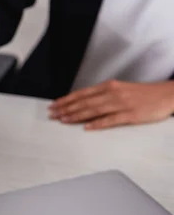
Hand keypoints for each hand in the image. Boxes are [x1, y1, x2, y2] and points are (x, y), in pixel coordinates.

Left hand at [49, 80, 173, 129]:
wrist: (167, 95)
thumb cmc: (142, 94)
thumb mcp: (120, 89)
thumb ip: (103, 95)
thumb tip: (84, 103)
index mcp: (109, 86)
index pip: (82, 93)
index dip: (66, 100)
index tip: (54, 105)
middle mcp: (112, 93)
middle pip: (84, 102)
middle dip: (66, 108)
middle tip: (53, 114)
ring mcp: (121, 104)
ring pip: (94, 110)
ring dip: (76, 115)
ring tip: (63, 120)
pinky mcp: (130, 115)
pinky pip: (111, 120)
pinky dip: (98, 123)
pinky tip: (87, 127)